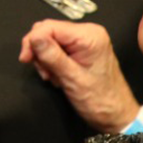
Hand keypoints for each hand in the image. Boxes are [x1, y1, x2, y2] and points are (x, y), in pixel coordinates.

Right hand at [18, 20, 140, 132]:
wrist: (117, 116)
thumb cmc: (99, 101)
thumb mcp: (72, 79)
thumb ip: (52, 56)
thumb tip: (33, 37)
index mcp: (89, 36)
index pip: (49, 27)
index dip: (33, 41)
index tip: (25, 60)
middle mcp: (88, 33)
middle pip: (48, 31)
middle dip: (40, 51)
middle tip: (44, 73)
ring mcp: (85, 41)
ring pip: (50, 40)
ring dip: (45, 59)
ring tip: (54, 77)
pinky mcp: (82, 49)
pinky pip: (57, 48)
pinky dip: (52, 61)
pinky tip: (58, 75)